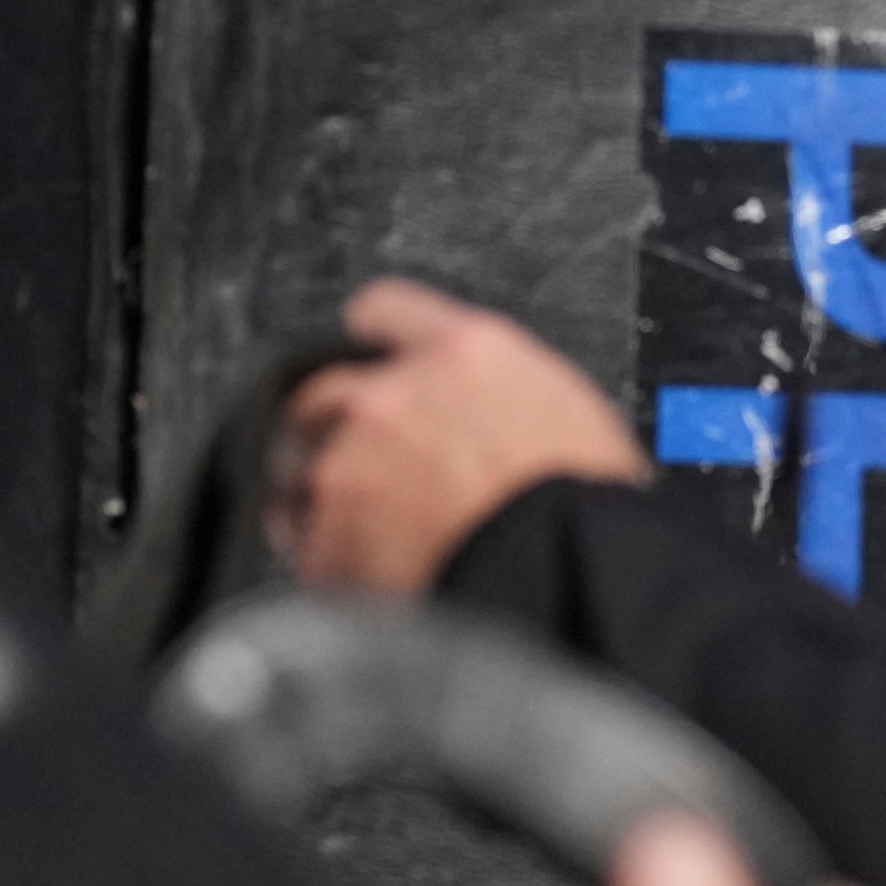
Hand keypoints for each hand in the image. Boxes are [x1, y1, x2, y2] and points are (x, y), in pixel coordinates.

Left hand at [268, 280, 646, 594]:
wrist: (563, 576)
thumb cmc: (583, 504)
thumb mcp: (562, 407)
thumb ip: (494, 390)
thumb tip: (477, 409)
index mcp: (460, 350)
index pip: (383, 309)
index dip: (374, 344)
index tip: (374, 369)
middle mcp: (393, 395)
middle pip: (322, 391)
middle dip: (337, 427)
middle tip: (376, 472)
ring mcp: (351, 462)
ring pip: (303, 469)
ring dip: (331, 497)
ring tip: (380, 536)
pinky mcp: (328, 532)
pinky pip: (311, 543)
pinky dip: (334, 560)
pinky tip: (379, 576)